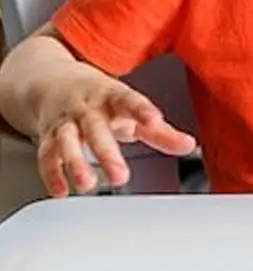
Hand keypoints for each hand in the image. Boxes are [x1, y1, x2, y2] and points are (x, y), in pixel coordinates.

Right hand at [36, 68, 196, 197]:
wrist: (53, 80)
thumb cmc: (101, 99)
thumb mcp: (132, 109)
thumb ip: (161, 131)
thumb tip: (189, 145)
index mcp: (113, 96)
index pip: (129, 100)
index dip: (142, 110)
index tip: (155, 121)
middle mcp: (87, 108)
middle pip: (95, 128)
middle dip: (106, 153)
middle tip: (120, 177)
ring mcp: (65, 121)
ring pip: (66, 141)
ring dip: (75, 163)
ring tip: (87, 184)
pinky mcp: (47, 136)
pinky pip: (46, 155)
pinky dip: (52, 173)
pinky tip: (62, 190)